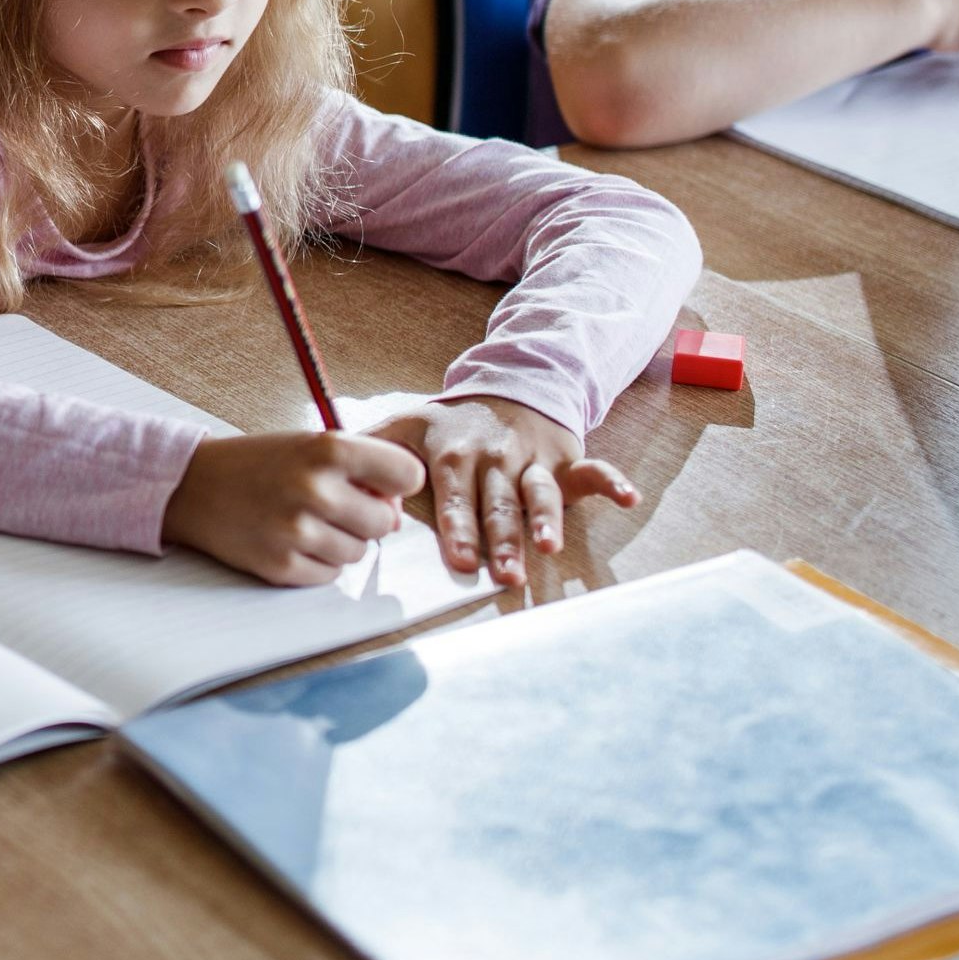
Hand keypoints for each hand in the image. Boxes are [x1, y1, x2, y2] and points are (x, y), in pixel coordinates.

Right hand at [162, 426, 426, 585]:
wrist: (193, 487)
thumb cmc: (259, 464)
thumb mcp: (310, 446)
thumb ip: (362, 470)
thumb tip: (395, 517)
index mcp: (329, 449)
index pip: (407, 475)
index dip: (397, 483)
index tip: (380, 484)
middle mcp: (316, 489)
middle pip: (384, 522)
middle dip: (366, 517)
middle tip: (333, 505)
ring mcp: (298, 531)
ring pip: (359, 552)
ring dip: (340, 541)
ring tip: (305, 521)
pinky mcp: (282, 566)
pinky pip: (330, 574)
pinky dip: (317, 562)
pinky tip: (290, 540)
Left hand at [379, 395, 632, 588]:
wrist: (507, 387)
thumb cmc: (448, 421)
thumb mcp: (405, 424)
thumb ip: (369, 450)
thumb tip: (329, 471)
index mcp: (454, 454)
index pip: (455, 495)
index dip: (458, 526)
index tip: (460, 559)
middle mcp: (495, 457)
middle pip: (499, 504)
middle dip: (502, 538)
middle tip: (504, 573)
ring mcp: (532, 460)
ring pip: (540, 493)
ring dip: (547, 519)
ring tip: (551, 546)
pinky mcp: (564, 461)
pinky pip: (591, 471)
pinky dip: (611, 482)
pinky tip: (629, 497)